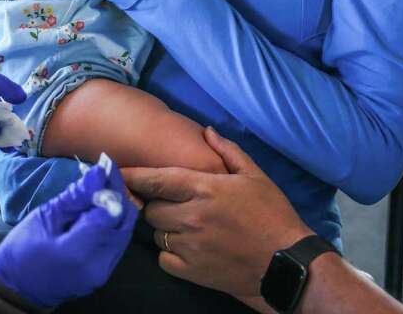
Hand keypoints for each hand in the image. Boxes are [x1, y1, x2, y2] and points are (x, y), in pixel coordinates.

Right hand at [0, 159, 138, 306]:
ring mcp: (103, 272)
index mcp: (79, 251)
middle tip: (103, 176)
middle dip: (118, 195)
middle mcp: (99, 264)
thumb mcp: (45, 217)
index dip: (112, 186)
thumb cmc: (22, 251)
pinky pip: (116, 242)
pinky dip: (111, 224)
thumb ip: (75, 197)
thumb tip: (98, 173)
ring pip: (124, 231)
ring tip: (99, 191)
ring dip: (116, 209)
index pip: (111, 211)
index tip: (104, 165)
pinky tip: (97, 212)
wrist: (17, 288)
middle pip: (124, 222)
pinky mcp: (103, 273)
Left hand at [122, 127, 312, 297]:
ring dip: (165, 228)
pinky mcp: (192, 270)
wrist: (286, 263)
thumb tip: (206, 131)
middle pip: (151, 208)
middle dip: (157, 204)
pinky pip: (163, 258)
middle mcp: (191, 216)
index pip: (155, 180)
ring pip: (156, 233)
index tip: (117, 172)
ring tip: (185, 226)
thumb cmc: (273, 215)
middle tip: (174, 204)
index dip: (132, 176)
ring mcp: (189, 245)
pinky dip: (169, 252)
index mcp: (204, 189)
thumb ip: (227, 151)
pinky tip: (186, 247)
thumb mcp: (255, 175)